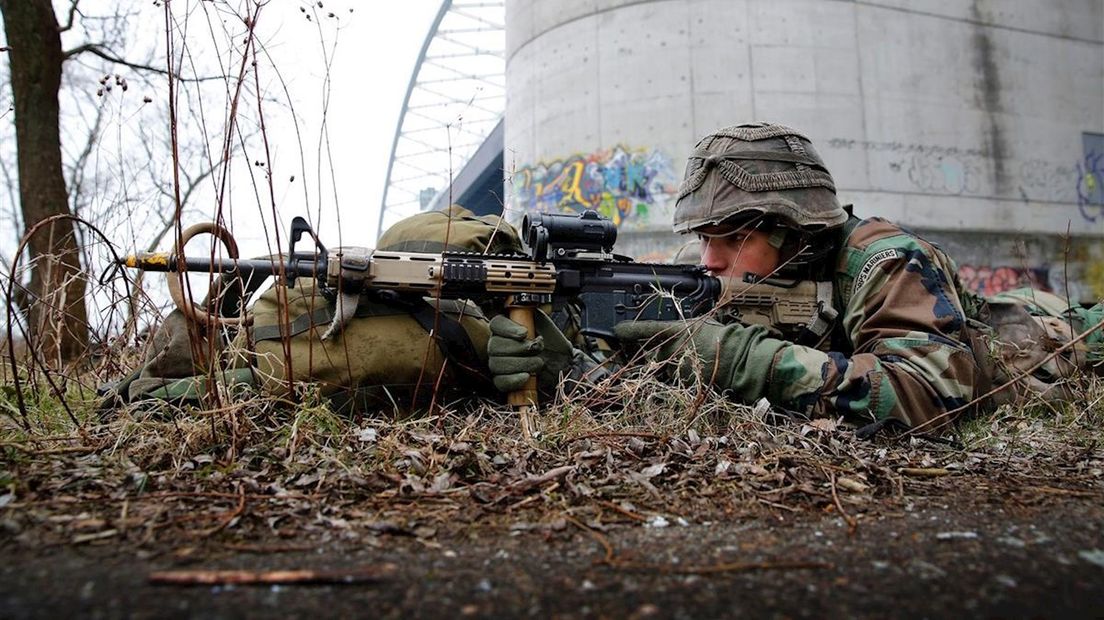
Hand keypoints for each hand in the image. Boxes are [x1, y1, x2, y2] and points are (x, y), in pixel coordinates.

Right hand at [488, 310, 574, 393]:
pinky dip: (514, 380)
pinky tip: (527, 376)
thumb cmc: (552, 343)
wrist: (562, 363)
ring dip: (521, 364)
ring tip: (538, 363)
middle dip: (519, 349)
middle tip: (536, 349)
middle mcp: (498, 344)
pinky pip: (500, 382)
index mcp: (507, 328)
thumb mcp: (545, 324)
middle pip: (495, 346)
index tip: (524, 333)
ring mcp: (498, 363)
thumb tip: (526, 307)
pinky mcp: (503, 380)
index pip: (496, 324)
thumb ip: (532, 314)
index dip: (508, 329)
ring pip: (497, 364)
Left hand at [613, 318, 784, 399]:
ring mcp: (674, 366)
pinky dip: (680, 378)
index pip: (645, 329)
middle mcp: (669, 348)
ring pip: (663, 369)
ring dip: (669, 368)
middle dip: (655, 355)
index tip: (617, 331)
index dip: (629, 330)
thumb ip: (682, 328)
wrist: (738, 358)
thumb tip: (673, 331)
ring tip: (690, 362)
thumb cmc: (723, 337)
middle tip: (669, 353)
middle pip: (652, 354)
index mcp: (674, 330)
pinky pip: (674, 380)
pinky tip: (694, 372)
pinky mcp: (680, 382)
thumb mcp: (701, 324)